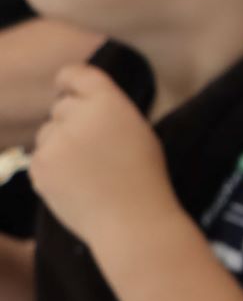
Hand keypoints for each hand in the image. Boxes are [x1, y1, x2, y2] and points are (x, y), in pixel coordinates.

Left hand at [29, 64, 176, 249]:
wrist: (134, 224)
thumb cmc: (144, 181)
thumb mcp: (138, 134)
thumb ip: (106, 112)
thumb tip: (68, 100)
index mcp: (110, 104)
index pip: (78, 75)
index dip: (68, 81)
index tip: (65, 88)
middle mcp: (80, 116)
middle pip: (61, 107)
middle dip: (72, 124)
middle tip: (97, 153)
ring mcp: (56, 142)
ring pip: (47, 134)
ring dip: (61, 147)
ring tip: (90, 175)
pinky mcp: (39, 166)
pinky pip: (39, 158)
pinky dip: (53, 170)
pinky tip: (77, 187)